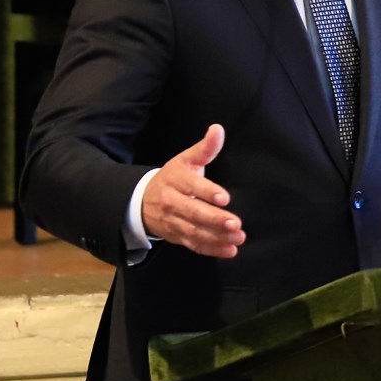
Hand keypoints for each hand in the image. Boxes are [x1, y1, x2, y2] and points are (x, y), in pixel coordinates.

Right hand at [142, 124, 244, 258]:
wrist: (142, 201)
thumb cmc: (173, 178)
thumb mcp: (185, 160)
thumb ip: (205, 148)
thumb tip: (218, 129)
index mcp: (175, 180)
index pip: (191, 186)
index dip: (207, 192)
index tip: (225, 198)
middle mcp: (172, 202)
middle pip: (193, 212)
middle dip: (214, 219)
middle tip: (235, 223)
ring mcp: (174, 221)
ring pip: (195, 231)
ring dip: (217, 237)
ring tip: (238, 238)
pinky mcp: (178, 237)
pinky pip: (194, 245)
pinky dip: (212, 250)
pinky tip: (230, 251)